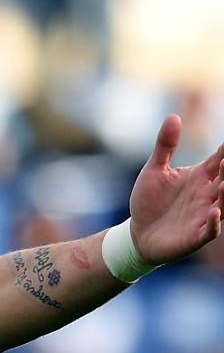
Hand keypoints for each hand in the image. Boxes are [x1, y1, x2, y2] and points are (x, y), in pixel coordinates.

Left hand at [129, 114, 223, 264]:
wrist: (137, 233)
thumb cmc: (149, 201)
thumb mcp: (154, 170)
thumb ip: (165, 146)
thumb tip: (173, 116)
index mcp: (200, 177)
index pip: (219, 160)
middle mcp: (207, 195)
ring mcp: (203, 215)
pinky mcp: (195, 235)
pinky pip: (210, 230)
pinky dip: (213, 222)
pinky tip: (213, 212)